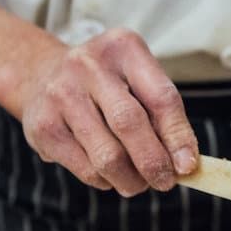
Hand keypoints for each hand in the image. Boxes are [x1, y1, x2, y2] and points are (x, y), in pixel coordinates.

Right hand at [17, 28, 198, 194]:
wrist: (42, 74)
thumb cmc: (105, 82)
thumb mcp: (137, 80)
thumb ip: (162, 115)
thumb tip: (184, 164)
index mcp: (123, 48)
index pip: (160, 97)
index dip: (179, 136)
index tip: (188, 166)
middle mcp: (88, 66)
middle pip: (129, 124)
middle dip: (154, 163)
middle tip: (165, 182)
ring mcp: (61, 95)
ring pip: (107, 156)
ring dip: (131, 179)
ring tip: (138, 183)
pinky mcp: (43, 127)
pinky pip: (86, 169)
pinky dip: (105, 181)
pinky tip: (109, 174)